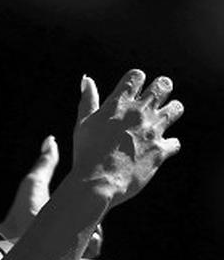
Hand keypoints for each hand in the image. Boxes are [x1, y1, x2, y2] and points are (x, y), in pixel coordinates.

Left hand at [0, 136, 102, 257]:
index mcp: (71, 205)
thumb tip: (50, 139)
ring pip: (98, 230)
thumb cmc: (22, 209)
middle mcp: (75, 223)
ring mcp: (77, 240)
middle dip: (97, 209)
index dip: (98, 190)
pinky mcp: (76, 254)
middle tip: (91, 206)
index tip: (102, 183)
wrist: (11, 239)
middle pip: (98, 212)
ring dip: (92, 227)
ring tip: (80, 224)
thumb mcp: (35, 182)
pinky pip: (94, 246)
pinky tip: (81, 235)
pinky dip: (91, 241)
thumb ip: (46, 162)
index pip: (93, 196)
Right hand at [73, 69, 182, 207]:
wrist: (97, 182)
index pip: (136, 76)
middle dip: (161, 88)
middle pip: (163, 85)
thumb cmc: (85, 152)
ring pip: (176, 108)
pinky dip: (168, 145)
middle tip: (155, 99)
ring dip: (172, 110)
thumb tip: (86, 79)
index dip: (136, 80)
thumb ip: (88, 100)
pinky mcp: (161, 150)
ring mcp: (153, 131)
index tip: (134, 89)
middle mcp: (139, 112)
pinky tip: (159, 149)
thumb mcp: (83, 123)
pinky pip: (175, 143)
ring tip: (163, 119)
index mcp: (119, 104)